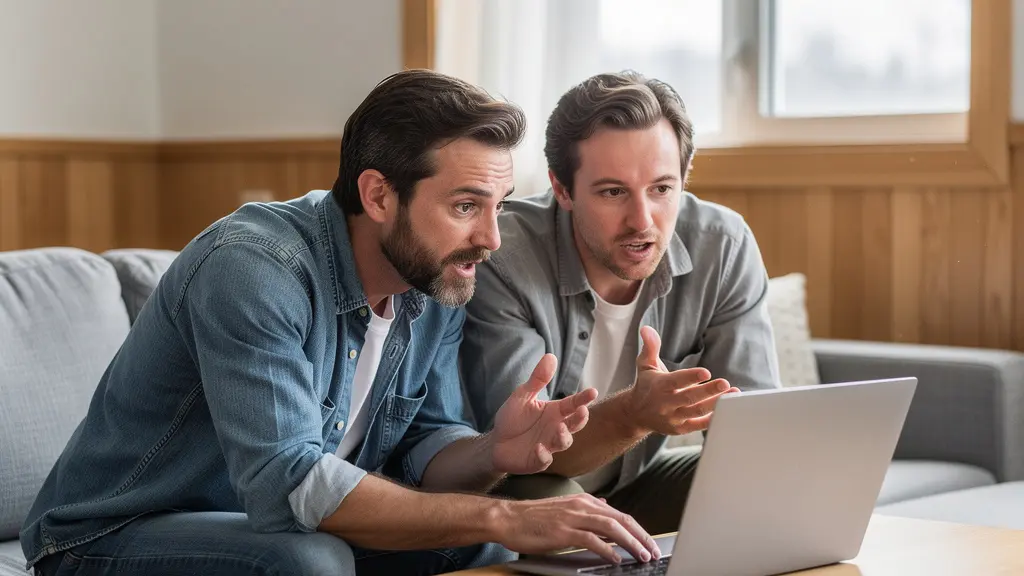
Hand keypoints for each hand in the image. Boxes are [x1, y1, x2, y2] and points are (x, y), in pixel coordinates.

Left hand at [491, 354, 598, 474]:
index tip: (593, 391)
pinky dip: (543, 455)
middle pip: (574, 424)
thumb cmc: (513, 418)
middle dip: (580, 419)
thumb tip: (551, 356)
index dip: (583, 398)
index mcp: (555, 412)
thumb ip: (537, 379)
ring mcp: (549, 445)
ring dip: (563, 437)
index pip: (573, 404)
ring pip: (563, 443)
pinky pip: (544, 460)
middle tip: (582, 412)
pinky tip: (538, 448)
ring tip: (559, 429)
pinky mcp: (537, 460)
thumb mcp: (523, 396)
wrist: (495, 443)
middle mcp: (556, 428)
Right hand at [496, 493, 660, 565]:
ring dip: (630, 543)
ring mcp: (573, 517)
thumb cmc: (534, 517)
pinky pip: (592, 540)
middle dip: (641, 537)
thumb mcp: (565, 507)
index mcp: (585, 501)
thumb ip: (587, 508)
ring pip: (612, 528)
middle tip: (653, 551)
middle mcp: (582, 505)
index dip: (638, 530)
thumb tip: (606, 507)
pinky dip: (607, 549)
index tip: (649, 543)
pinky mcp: (564, 530)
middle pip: (622, 520)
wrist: (509, 518)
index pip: (620, 515)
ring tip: (641, 556)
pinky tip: (615, 558)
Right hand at [624, 326, 739, 435]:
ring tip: (733, 393)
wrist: (636, 414)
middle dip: (708, 391)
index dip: (690, 377)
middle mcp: (666, 404)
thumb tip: (646, 328)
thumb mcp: (645, 364)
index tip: (706, 372)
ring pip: (697, 411)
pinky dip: (714, 418)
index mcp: (659, 386)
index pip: (675, 382)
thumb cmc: (646, 385)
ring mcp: (674, 417)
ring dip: (716, 403)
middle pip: (689, 398)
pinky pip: (699, 425)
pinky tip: (729, 408)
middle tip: (725, 383)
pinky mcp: (680, 428)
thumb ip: (650, 346)